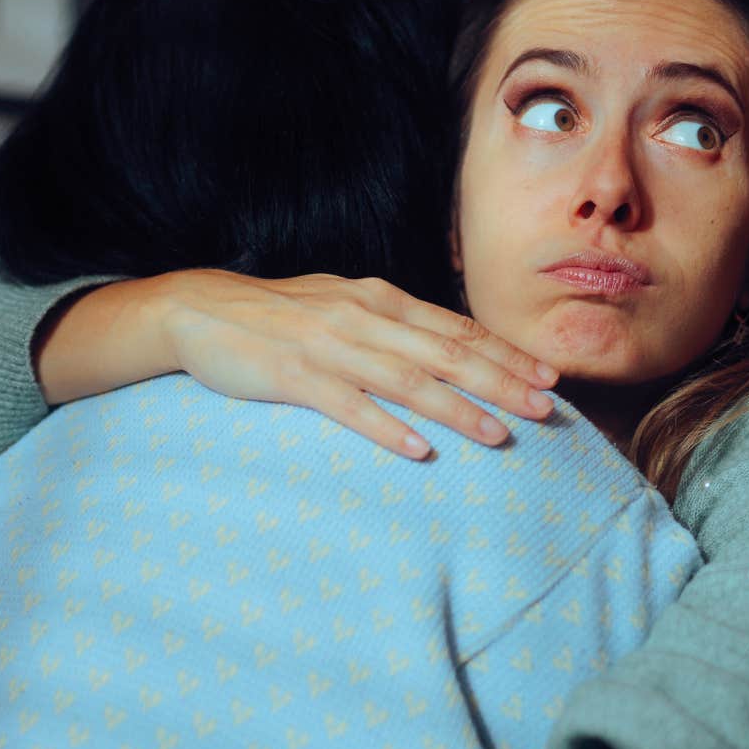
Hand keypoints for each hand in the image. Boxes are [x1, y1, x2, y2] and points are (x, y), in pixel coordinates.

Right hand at [156, 269, 559, 458]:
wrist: (201, 309)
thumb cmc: (277, 314)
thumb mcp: (342, 304)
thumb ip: (390, 323)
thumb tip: (444, 345)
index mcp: (379, 299)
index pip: (456, 328)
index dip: (504, 353)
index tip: (547, 377)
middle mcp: (363, 317)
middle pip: (445, 353)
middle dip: (501, 382)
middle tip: (545, 409)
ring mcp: (329, 347)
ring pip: (408, 380)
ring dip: (457, 409)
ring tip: (498, 435)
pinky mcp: (295, 376)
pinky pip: (350, 406)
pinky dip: (387, 428)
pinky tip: (419, 450)